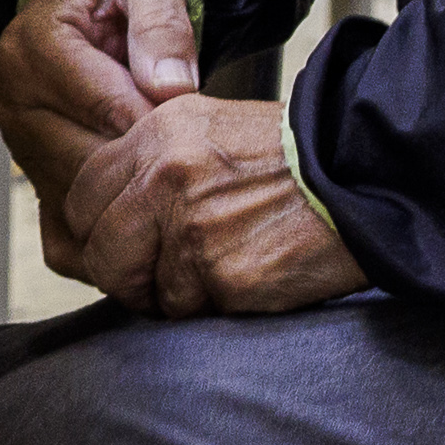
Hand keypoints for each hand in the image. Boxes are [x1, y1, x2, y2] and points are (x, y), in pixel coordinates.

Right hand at [0, 0, 209, 220]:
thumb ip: (162, 25)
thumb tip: (168, 84)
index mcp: (34, 47)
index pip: (107, 107)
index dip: (161, 124)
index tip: (201, 134)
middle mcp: (10, 95)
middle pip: (89, 156)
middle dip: (146, 162)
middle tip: (196, 167)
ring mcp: (14, 135)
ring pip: (78, 191)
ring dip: (129, 194)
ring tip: (177, 185)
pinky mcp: (27, 164)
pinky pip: (62, 216)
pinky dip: (104, 225)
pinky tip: (144, 222)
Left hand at [51, 89, 369, 316]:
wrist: (363, 177)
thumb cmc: (290, 161)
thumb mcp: (209, 131)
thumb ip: (153, 165)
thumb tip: (107, 217)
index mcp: (156, 135)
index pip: (82, 197)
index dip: (99, 230)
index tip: (124, 244)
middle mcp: (164, 179)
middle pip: (102, 252)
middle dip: (127, 275)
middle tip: (164, 277)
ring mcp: (193, 229)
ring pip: (146, 290)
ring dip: (176, 295)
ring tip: (222, 270)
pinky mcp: (224, 276)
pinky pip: (191, 313)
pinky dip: (214, 308)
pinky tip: (249, 279)